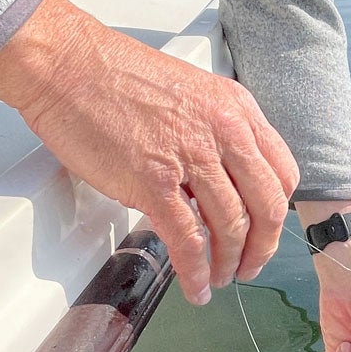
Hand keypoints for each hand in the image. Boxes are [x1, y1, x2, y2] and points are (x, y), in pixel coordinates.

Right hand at [0, 0, 298, 303]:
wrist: (68, 65)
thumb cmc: (115, 75)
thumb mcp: (190, 92)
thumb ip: (213, 132)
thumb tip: (216, 179)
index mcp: (236, 108)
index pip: (282, 172)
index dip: (278, 212)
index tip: (267, 231)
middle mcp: (223, 131)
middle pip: (267, 206)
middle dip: (262, 247)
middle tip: (249, 267)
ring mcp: (190, 157)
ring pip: (231, 227)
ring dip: (228, 264)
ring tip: (219, 279)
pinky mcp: (153, 182)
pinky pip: (188, 239)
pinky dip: (195, 271)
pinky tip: (195, 286)